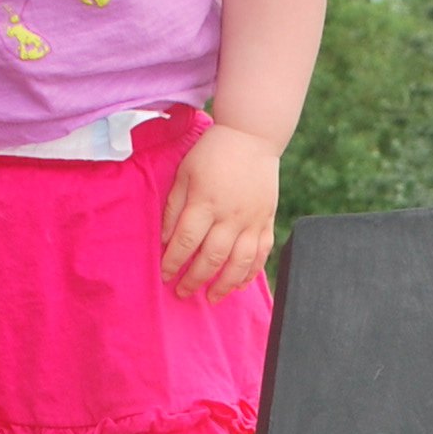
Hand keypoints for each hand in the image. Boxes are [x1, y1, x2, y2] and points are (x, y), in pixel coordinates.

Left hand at [162, 119, 279, 298]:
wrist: (252, 136)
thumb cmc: (212, 153)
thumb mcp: (185, 173)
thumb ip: (175, 207)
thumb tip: (165, 239)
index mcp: (205, 202)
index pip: (186, 241)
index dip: (174, 262)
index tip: (165, 275)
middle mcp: (230, 215)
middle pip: (211, 258)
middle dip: (194, 279)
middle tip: (182, 292)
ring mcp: (252, 220)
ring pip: (239, 262)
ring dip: (224, 284)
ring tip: (211, 297)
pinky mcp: (267, 220)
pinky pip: (262, 253)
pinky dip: (251, 272)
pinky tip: (239, 284)